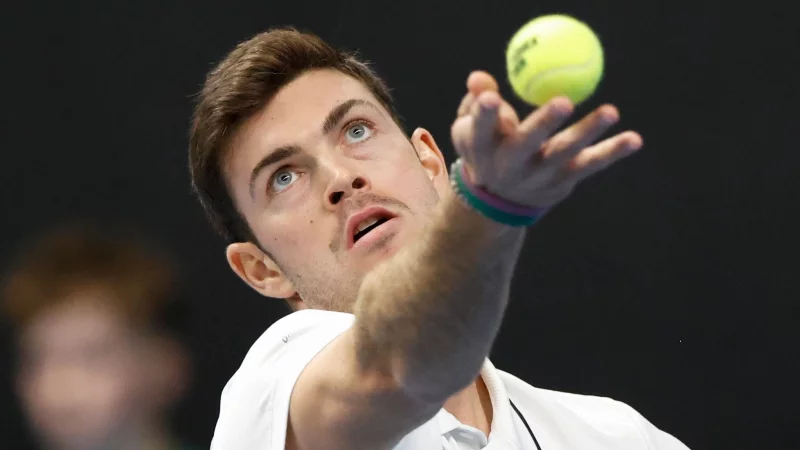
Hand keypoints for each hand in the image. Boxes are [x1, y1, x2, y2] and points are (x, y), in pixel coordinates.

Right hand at [450, 71, 642, 207]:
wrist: (500, 200)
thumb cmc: (486, 147)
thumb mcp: (470, 128)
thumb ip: (476, 101)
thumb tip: (480, 78)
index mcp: (482, 148)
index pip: (480, 129)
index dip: (485, 114)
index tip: (492, 97)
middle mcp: (509, 165)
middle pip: (526, 143)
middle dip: (544, 123)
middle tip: (564, 101)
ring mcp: (538, 176)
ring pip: (564, 152)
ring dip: (588, 132)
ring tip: (611, 112)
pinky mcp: (562, 182)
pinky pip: (590, 165)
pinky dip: (612, 152)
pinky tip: (633, 140)